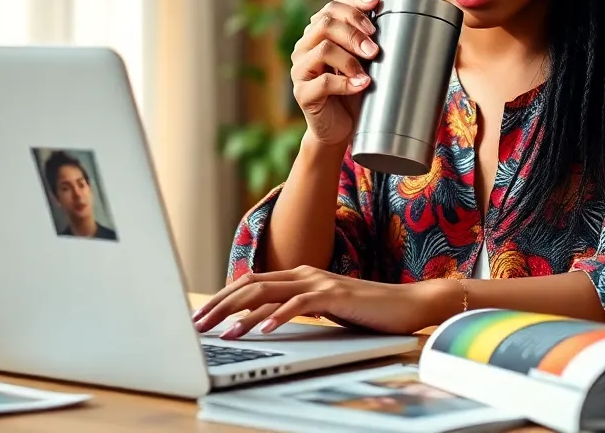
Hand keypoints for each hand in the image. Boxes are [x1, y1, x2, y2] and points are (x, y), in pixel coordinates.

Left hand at [190, 266, 460, 339]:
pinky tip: (265, 330)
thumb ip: (297, 308)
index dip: (223, 298)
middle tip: (198, 324)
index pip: (251, 283)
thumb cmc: (366, 310)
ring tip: (223, 332)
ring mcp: (319, 282)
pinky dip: (280, 316)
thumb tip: (265, 321)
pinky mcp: (335, 295)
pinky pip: (300, 304)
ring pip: (269, 293)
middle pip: (251, 285)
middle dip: (221, 305)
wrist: (406, 304)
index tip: (202, 315)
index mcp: (299, 275)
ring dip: (242, 314)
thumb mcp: (323, 308)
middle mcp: (304, 274)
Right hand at [291, 0, 380, 146]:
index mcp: (318, 34)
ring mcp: (301, 70)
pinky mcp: (303, 93)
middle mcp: (304, 47)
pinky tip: (362, 85)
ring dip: (351, 58)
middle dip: (354, 32)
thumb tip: (390, 17)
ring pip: (323, 49)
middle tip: (375, 49)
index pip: (332, 6)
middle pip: (325, 23)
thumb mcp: (363, 61)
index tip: (376, 5)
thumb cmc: (354, 91)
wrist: (341, 128)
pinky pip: (323, 82)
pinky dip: (346, 83)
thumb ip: (368, 40)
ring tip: (368, 71)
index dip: (354, 3)